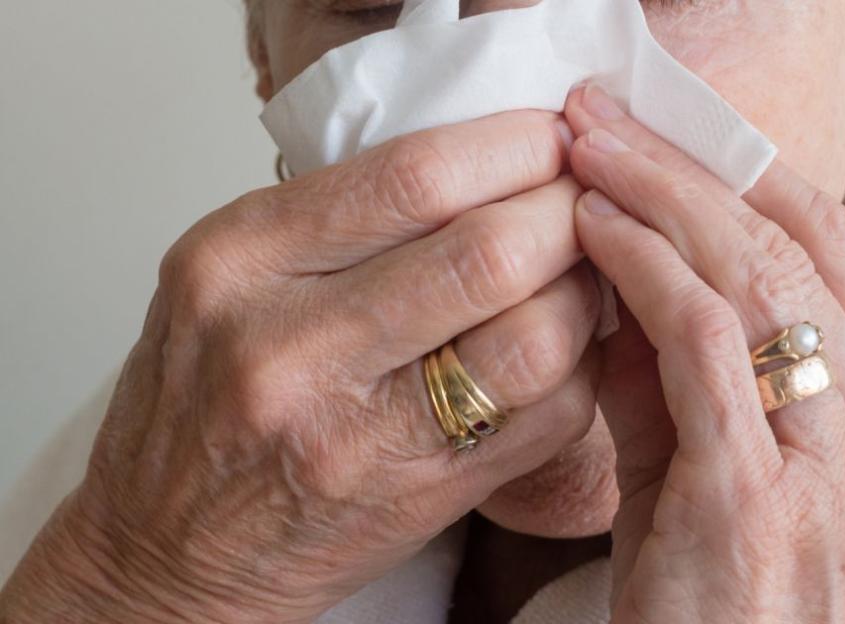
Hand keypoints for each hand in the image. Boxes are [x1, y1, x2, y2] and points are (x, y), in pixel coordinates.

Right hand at [0, 111, 602, 622]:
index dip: (512, 147)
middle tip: (583, 204)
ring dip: (587, 294)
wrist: (172, 550)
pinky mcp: (416, 497)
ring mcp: (356, 434)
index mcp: (242, 259)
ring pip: (534, 339)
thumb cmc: (203, 404)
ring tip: (582, 274)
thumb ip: (340, 218)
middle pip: (489, 252)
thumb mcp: (232, 277)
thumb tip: (489, 163)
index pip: (415, 176)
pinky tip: (565, 347)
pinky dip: (580, 368)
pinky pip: (545, 419)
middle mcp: (291, 345)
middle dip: (568, 213)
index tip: (548, 141)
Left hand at [563, 85, 844, 622]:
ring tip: (587, 155)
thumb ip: (672, 367)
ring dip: (661, 199)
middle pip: (794, 242)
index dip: (743, 172)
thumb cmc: (708, 591)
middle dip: (689, 167)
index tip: (663, 130)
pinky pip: (707, 340)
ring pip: (757, 274)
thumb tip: (618, 263)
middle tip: (604, 120)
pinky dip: (646, 270)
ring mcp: (837, 461)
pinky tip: (594, 232)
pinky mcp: (760, 495)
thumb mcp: (701, 461)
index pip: (830, 245)